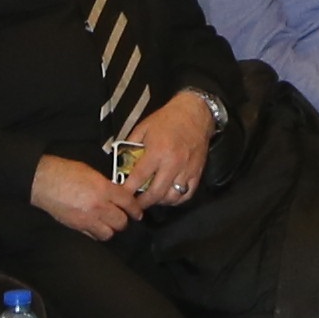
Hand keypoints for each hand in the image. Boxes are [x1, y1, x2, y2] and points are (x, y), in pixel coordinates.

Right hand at [27, 155, 134, 240]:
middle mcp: (99, 206)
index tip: (137, 212)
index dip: (135, 209)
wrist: (44, 181)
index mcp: (104, 189)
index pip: (128, 202)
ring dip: (110, 229)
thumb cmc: (65, 172)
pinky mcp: (77, 226)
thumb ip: (106, 185)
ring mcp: (87, 218)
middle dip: (123, 220)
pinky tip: (94, 226)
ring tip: (107, 223)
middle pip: (121, 222)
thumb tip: (115, 194)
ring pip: (109, 233)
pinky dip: (96, 233)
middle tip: (121, 217)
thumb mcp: (91, 172)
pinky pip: (93, 236)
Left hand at [110, 88, 217, 207]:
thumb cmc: (169, 118)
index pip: (139, 177)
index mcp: (157, 151)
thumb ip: (130, 145)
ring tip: (151, 198)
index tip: (121, 196)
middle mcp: (173, 163)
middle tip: (134, 205)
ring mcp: (186, 169)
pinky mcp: (197, 172)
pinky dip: (176, 199)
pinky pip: (187, 194)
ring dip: (159, 201)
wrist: (195, 112)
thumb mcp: (143, 127)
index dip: (128, 190)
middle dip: (142, 203)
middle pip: (155, 193)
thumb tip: (121, 160)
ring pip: (172, 197)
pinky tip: (168, 196)